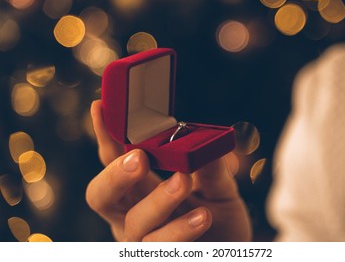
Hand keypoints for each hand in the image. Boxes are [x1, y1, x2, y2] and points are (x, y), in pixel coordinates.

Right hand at [86, 100, 251, 240]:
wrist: (233, 252)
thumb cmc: (220, 222)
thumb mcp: (220, 191)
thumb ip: (211, 170)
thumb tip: (204, 141)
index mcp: (140, 191)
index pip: (114, 160)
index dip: (105, 136)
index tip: (102, 107)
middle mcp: (132, 215)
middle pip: (101, 196)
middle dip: (115, 174)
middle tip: (139, 157)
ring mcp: (142, 242)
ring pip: (135, 223)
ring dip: (159, 200)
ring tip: (184, 180)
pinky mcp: (157, 258)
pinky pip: (160, 247)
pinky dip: (180, 229)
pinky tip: (203, 215)